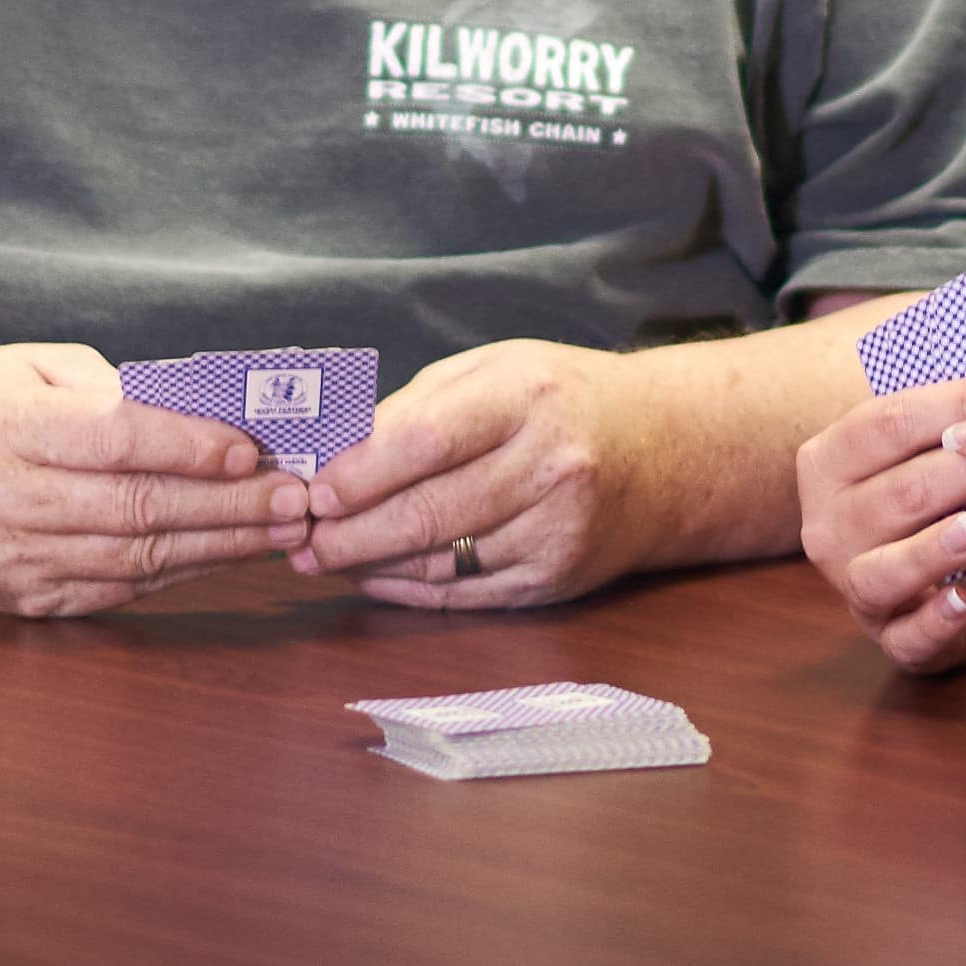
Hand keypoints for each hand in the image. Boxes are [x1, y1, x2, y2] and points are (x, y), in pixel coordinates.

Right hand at [0, 346, 311, 616]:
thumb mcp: (26, 368)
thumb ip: (106, 390)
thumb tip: (200, 419)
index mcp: (0, 426)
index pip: (115, 438)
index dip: (190, 446)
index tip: (252, 449)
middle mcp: (0, 499)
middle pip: (136, 506)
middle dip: (228, 504)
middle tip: (294, 496)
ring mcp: (10, 560)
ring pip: (136, 556)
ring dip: (219, 545)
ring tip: (279, 529)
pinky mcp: (23, 601)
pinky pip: (117, 588)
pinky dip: (179, 570)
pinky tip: (224, 553)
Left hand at [294, 340, 669, 608]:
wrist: (666, 451)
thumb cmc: (563, 400)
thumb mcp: (496, 371)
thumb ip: (418, 407)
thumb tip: (336, 454)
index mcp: (528, 396)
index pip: (425, 442)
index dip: (359, 473)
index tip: (312, 490)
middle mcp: (552, 466)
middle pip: (428, 511)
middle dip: (348, 533)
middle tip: (299, 540)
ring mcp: (559, 530)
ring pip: (442, 561)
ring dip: (371, 566)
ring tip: (322, 558)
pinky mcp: (558, 578)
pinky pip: (468, 593)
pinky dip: (413, 589)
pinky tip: (376, 577)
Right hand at [793, 372, 965, 675]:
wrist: (906, 574)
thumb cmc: (925, 491)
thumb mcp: (917, 444)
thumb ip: (951, 409)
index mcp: (827, 461)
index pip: (888, 422)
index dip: (956, 403)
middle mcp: (826, 523)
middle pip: (902, 490)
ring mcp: (850, 583)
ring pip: (888, 565)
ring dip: (937, 548)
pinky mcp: (885, 637)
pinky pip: (906, 635)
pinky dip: (935, 622)